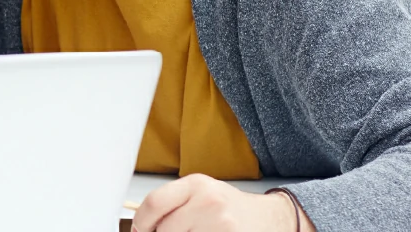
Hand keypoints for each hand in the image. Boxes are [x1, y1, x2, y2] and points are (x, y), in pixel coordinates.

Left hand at [133, 175, 310, 231]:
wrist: (270, 219)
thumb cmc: (230, 208)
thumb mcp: (201, 194)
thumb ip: (173, 204)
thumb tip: (142, 225)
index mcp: (196, 184)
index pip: (154, 203)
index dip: (141, 222)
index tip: (140, 230)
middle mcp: (208, 201)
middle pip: (165, 229)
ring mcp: (221, 224)